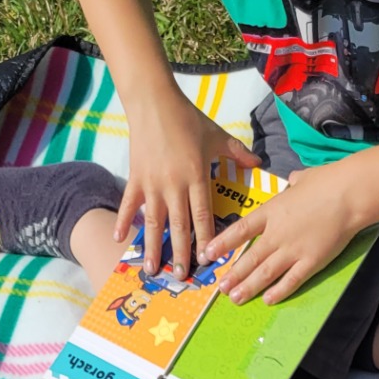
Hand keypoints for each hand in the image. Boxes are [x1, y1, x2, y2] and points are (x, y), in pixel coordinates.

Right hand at [116, 87, 254, 277]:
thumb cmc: (187, 118)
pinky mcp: (135, 177)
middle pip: (179, 226)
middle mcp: (174, 184)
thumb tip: (258, 163)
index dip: (205, 240)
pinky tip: (119, 239)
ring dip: (153, 247)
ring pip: (153, 222)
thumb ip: (237, 153)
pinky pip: (128, 203)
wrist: (153, 101)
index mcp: (196, 176)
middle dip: (180, 254)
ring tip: (153, 270)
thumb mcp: (216, 135)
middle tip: (181, 278)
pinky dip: (123, 220)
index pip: (202, 216)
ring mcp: (152, 183)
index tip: (207, 261)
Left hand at [220, 165, 363, 304]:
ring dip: (249, 287)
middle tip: (221, 288)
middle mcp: (277, 234)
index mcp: (271, 211)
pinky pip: (291, 281)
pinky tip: (267, 300)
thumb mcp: (302, 180)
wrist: (347, 195)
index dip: (223, 244)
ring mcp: (293, 250)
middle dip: (234, 274)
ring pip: (265, 273)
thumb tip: (293, 183)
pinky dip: (278, 291)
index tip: (209, 254)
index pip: (240, 230)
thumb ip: (292, 186)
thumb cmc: (326, 182)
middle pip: (250, 258)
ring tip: (235, 298)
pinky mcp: (311, 262)